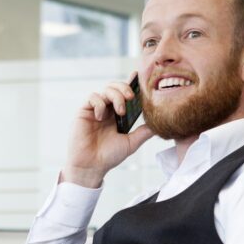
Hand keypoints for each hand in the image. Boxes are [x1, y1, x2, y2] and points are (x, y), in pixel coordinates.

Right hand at [62, 73, 153, 187]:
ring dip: (116, 96)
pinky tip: (101, 117)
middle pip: (116, 87)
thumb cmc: (109, 156)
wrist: (91, 166)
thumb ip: (143, 132)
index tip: (139, 76)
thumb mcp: (131, 143)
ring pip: (106, 89)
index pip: (125, 94)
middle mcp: (107, 109)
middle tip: (131, 97)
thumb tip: (159, 124)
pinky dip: (99, 103)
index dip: (131, 84)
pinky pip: (93, 97)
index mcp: (118, 114)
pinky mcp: (84, 111)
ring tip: (121, 111)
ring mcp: (95, 109)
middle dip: (125, 87)